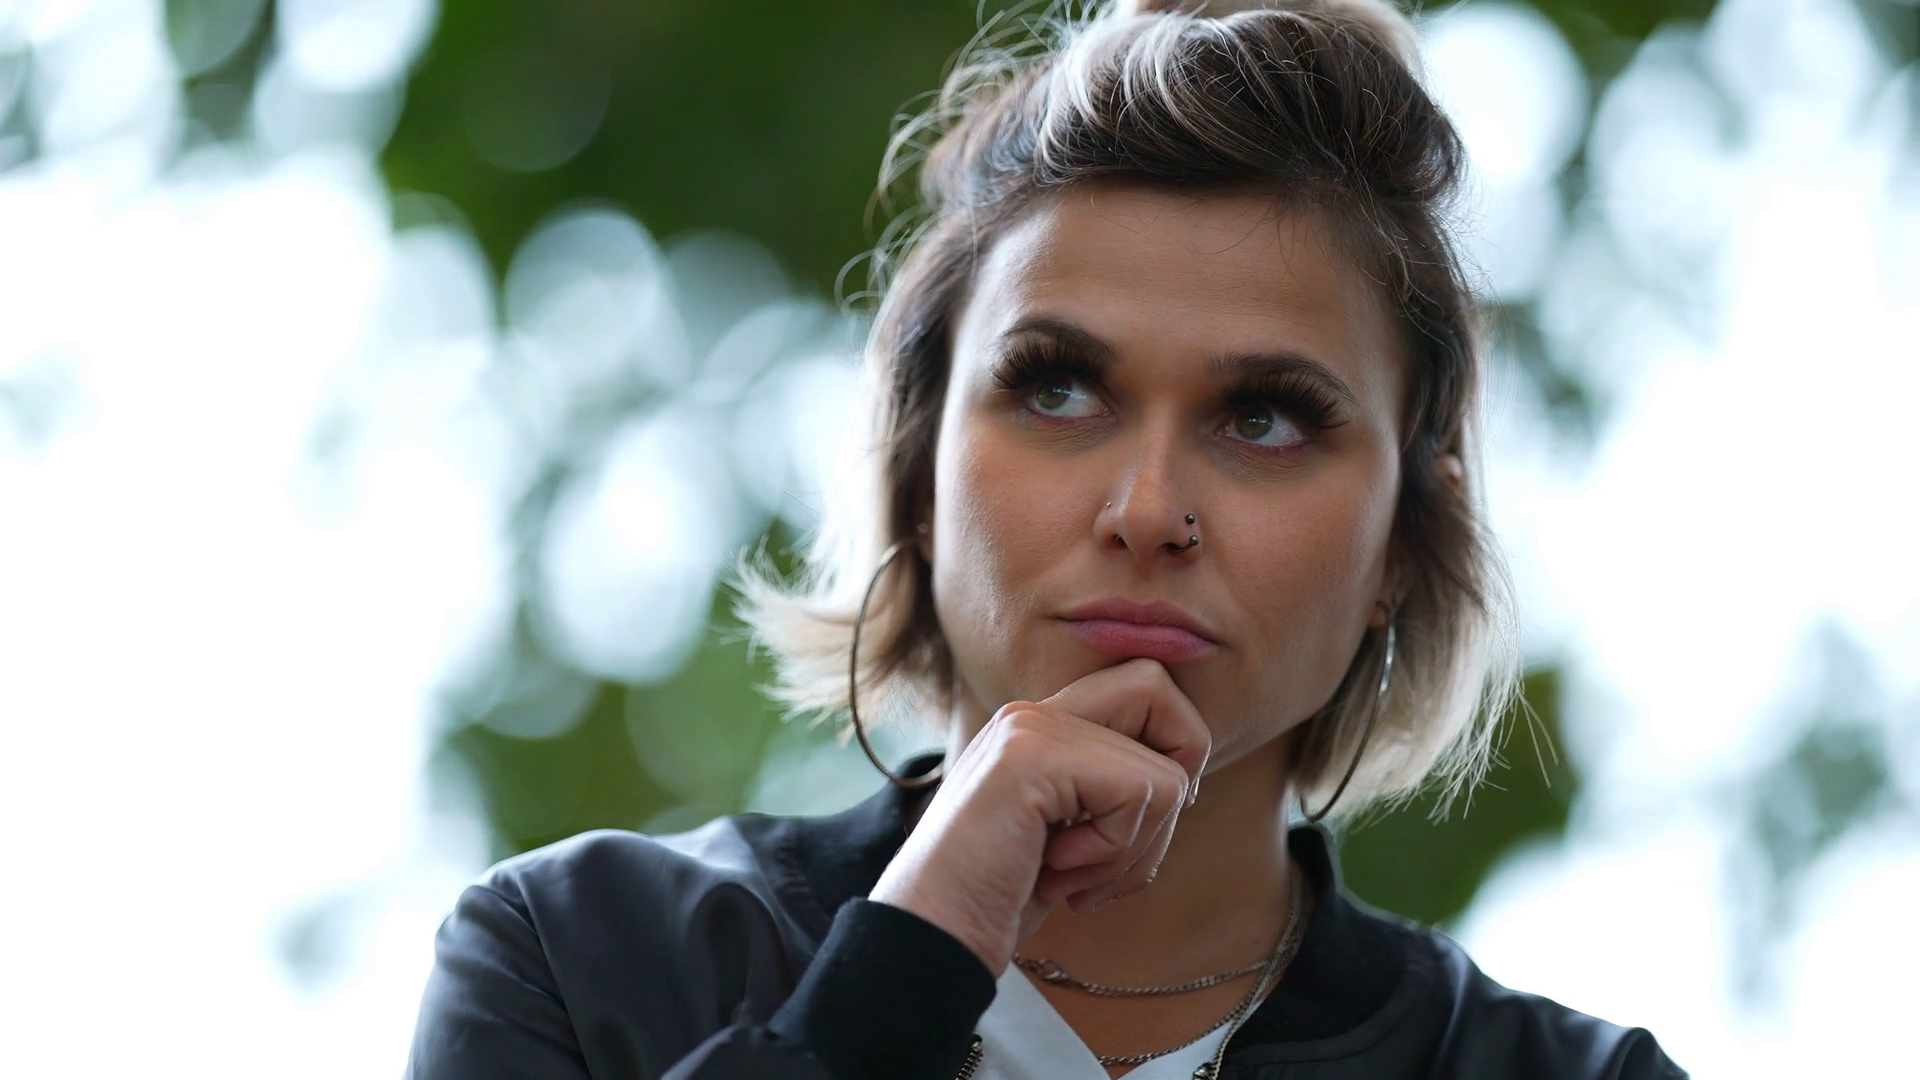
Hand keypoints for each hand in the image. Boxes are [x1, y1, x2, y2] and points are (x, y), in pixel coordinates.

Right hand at [867, 658, 1211, 974]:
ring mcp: (1029, 728)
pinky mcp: (1031, 757)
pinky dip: (1112, 854)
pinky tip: (1055, 874)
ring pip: (1165, 774)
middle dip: (1170, 786)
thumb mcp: (1067, 836)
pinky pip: (1140, 794)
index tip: (1129, 826)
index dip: (1169, 753)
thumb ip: (1109, 790)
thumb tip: (1186, 776)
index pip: (1146, 687)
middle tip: (1114, 846)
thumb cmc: (998, 900)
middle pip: (1161, 692)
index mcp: (1040, 726)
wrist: (932, 939)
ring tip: (1068, 875)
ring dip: (1132, 850)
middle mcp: (1033, 713)